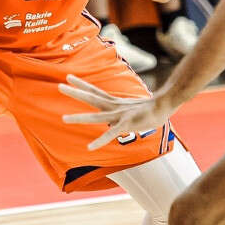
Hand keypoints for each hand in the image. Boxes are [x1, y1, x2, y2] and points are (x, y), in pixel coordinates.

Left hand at [60, 76, 177, 151]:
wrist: (164, 105)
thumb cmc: (150, 108)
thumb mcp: (131, 107)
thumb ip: (121, 112)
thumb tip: (116, 120)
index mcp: (114, 101)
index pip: (95, 90)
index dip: (81, 84)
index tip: (69, 78)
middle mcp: (114, 106)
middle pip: (91, 98)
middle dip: (75, 92)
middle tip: (60, 86)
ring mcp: (119, 116)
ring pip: (95, 117)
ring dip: (79, 118)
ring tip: (63, 119)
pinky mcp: (126, 125)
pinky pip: (110, 134)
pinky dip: (100, 141)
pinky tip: (89, 147)